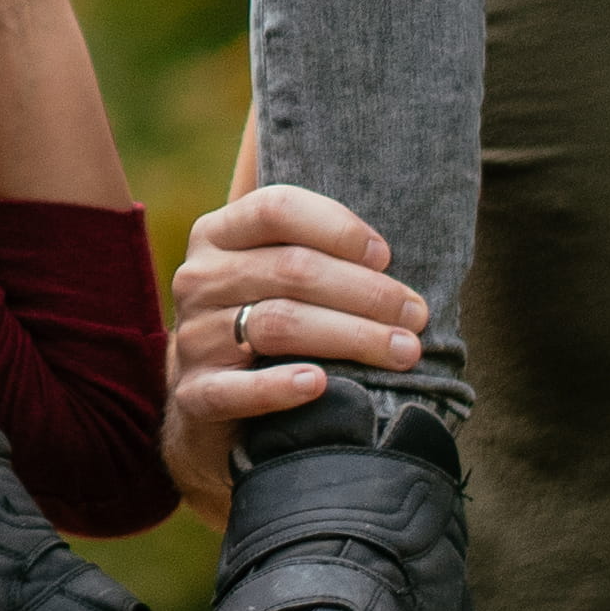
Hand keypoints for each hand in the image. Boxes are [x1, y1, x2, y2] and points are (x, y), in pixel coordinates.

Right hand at [154, 184, 429, 506]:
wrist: (212, 401)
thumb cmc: (267, 322)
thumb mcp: (274, 275)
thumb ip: (315, 253)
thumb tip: (387, 260)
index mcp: (218, 234)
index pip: (277, 209)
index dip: (338, 228)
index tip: (386, 257)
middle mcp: (199, 278)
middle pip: (290, 270)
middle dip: (366, 292)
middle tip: (416, 315)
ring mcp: (193, 337)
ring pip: (278, 325)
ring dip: (351, 337)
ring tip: (402, 352)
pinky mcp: (194, 393)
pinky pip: (237, 390)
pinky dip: (279, 388)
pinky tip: (319, 384)